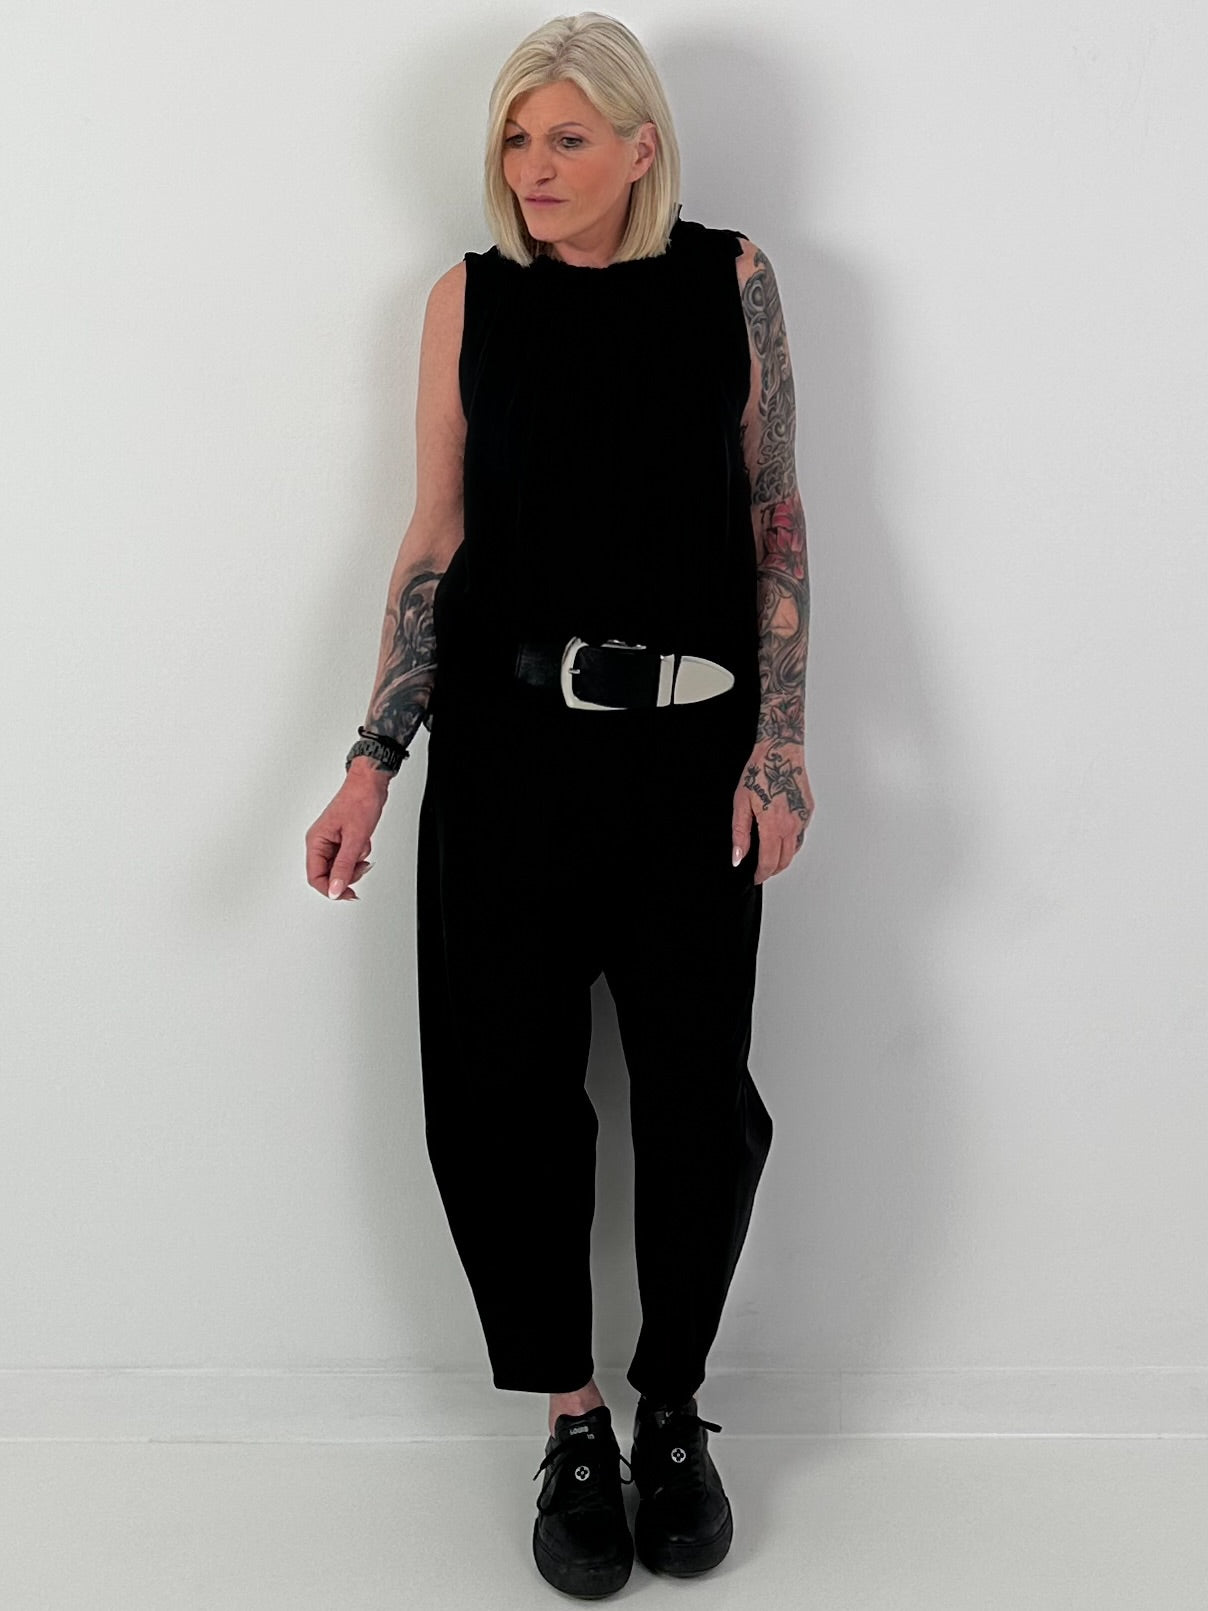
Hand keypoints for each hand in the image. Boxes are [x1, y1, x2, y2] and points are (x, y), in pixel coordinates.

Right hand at [305, 771, 388, 900]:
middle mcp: (320, 842)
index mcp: (316, 841)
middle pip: (328, 874)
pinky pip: (348, 856)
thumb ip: (344, 867)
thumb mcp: (354, 839)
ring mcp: (331, 840)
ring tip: (363, 850)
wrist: (370, 783)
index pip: (315, 877)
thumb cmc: (359, 801)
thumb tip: (335, 890)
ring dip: (354, 864)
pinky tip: (363, 842)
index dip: (331, 889)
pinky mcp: (342, 838)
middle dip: (347, 874)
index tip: (347, 893)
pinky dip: (358, 854)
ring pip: (340, 867)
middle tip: (361, 867)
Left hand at [731, 738, 813, 884]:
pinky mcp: (808, 811)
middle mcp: (792, 824)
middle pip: (785, 860)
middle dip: (772, 869)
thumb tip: (739, 857)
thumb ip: (740, 834)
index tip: (755, 878)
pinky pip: (800, 834)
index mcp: (773, 824)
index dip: (761, 874)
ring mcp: (803, 818)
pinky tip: (780, 837)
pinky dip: (791, 842)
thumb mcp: (741, 803)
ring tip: (769, 857)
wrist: (781, 751)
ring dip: (783, 857)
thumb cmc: (760, 772)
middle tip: (761, 871)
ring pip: (795, 849)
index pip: (769, 861)